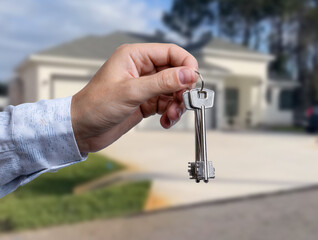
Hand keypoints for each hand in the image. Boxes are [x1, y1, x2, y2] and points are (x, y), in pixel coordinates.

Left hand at [71, 43, 197, 152]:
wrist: (82, 130)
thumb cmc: (95, 106)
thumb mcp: (131, 92)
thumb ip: (162, 82)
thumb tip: (188, 74)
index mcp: (135, 56)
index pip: (171, 52)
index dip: (186, 65)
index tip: (193, 81)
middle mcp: (142, 69)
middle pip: (175, 73)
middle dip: (182, 89)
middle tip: (183, 103)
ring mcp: (145, 86)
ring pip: (173, 90)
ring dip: (177, 104)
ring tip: (171, 115)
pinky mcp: (146, 102)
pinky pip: (167, 104)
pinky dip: (171, 113)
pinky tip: (166, 121)